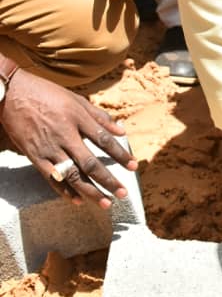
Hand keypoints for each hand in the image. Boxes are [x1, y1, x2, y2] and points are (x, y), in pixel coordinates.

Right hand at [0, 69, 137, 207]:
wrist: (12, 93)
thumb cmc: (46, 93)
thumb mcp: (75, 99)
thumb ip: (99, 116)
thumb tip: (122, 131)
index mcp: (77, 118)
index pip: (104, 140)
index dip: (121, 154)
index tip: (134, 166)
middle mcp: (64, 134)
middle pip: (90, 162)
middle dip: (108, 180)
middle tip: (123, 194)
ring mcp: (48, 147)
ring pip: (71, 174)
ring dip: (90, 191)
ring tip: (105, 203)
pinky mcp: (34, 156)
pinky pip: (51, 177)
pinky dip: (64, 190)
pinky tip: (77, 200)